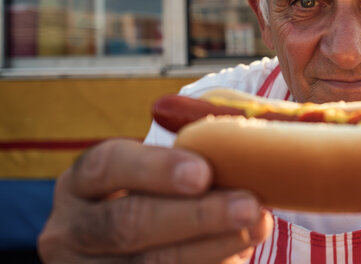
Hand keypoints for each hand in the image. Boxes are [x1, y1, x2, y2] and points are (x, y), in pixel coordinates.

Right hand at [38, 139, 272, 263]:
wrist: (131, 241)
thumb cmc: (155, 193)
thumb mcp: (155, 170)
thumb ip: (189, 149)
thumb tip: (241, 138)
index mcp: (82, 183)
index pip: (107, 167)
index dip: (155, 168)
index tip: (204, 171)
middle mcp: (73, 229)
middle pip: (128, 224)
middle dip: (196, 216)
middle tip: (249, 206)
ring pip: (150, 263)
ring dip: (213, 247)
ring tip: (258, 227)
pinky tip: (240, 252)